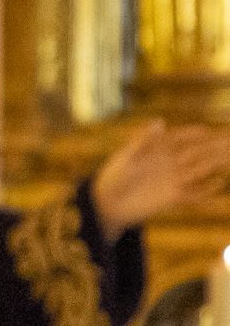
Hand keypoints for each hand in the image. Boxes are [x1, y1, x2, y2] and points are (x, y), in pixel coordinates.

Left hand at [91, 120, 229, 233]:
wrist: (108, 203)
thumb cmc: (113, 177)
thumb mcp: (126, 157)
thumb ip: (143, 141)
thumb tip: (160, 121)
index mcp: (157, 150)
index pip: (181, 138)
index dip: (194, 133)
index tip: (207, 131)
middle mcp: (169, 163)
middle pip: (197, 152)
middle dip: (214, 145)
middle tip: (229, 139)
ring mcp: (173, 179)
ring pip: (200, 169)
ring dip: (216, 163)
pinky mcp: (173, 197)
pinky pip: (194, 193)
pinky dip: (207, 189)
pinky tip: (219, 183)